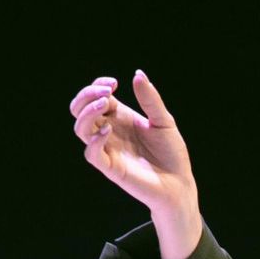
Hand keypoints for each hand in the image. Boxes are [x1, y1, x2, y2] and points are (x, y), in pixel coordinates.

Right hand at [69, 70, 197, 217]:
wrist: (180, 184)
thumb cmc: (172, 153)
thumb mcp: (164, 122)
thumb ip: (150, 100)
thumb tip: (137, 74)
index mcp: (119, 118)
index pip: (95, 97)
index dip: (96, 86)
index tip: (113, 82)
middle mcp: (109, 131)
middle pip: (79, 111)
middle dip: (86, 96)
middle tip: (106, 91)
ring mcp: (108, 149)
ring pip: (80, 129)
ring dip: (88, 113)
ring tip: (105, 104)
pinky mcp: (111, 168)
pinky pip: (91, 154)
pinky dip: (95, 140)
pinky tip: (108, 130)